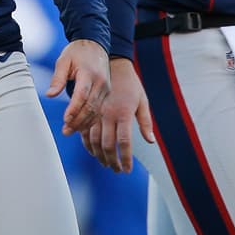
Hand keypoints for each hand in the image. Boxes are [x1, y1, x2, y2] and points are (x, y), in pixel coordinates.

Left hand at [48, 38, 110, 135]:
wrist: (95, 44)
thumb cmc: (76, 52)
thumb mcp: (63, 61)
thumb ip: (57, 78)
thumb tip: (50, 95)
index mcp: (89, 73)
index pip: (82, 95)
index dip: (74, 109)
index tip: (66, 119)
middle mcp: (101, 83)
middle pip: (90, 106)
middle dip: (78, 120)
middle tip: (66, 131)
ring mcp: (106, 89)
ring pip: (96, 111)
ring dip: (84, 123)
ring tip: (70, 131)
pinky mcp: (106, 93)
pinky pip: (99, 109)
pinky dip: (91, 119)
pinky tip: (80, 126)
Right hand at [83, 57, 153, 171]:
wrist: (112, 64)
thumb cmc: (131, 84)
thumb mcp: (142, 100)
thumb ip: (145, 122)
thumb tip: (150, 141)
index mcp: (123, 114)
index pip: (124, 142)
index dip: (125, 159)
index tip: (127, 170)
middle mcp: (108, 115)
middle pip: (107, 145)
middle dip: (112, 161)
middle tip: (117, 170)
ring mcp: (97, 113)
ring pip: (93, 140)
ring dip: (99, 155)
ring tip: (106, 164)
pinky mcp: (89, 110)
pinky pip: (84, 130)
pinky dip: (87, 143)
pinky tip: (92, 151)